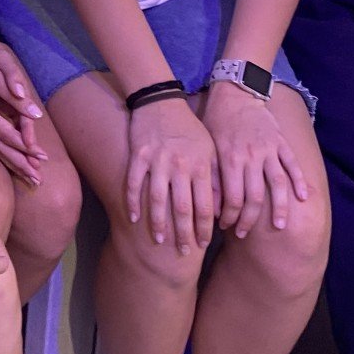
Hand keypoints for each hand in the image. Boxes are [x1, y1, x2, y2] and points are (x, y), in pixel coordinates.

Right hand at [0, 36, 48, 184]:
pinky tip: (11, 161)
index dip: (27, 147)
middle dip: (21, 165)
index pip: (8, 135)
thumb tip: (36, 115)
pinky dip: (4, 154)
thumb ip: (15, 96)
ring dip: (13, 164)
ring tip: (28, 178)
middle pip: (2, 149)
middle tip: (38, 181)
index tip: (43, 158)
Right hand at [125, 96, 215, 254]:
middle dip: (184, 233)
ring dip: (159, 223)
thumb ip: (216, 178)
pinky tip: (133, 219)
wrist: (162, 100)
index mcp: (201, 166)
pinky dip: (133, 202)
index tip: (203, 244)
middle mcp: (180, 166)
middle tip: (184, 252)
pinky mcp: (138, 155)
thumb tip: (220, 209)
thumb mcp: (210, 149)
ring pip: (158, 199)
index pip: (205, 206)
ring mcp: (158, 161)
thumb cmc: (189, 128)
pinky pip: (133, 183)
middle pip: (183, 208)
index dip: (205, 228)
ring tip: (160, 242)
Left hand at [202, 84, 307, 238]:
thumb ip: (212, 175)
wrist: (235, 94)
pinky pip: (292, 165)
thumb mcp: (208, 147)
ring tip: (278, 226)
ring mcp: (269, 149)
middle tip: (244, 233)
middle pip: (254, 197)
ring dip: (278, 208)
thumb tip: (213, 206)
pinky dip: (299, 182)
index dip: (230, 216)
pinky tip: (303, 198)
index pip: (232, 197)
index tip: (226, 227)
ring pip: (277, 184)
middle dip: (249, 219)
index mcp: (230, 158)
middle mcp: (251, 156)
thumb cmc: (216, 122)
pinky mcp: (281, 142)